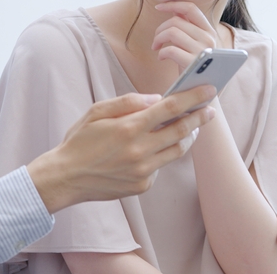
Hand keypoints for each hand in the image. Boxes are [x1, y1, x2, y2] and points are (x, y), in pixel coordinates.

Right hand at [27, 86, 217, 213]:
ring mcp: (143, 171)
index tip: (207, 90)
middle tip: (209, 109)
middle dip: (199, 117)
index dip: (192, 98)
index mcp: (129, 128)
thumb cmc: (80, 141)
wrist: (66, 177)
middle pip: (181, 130)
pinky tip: (157, 148)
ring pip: (176, 151)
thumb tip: (155, 99)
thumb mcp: (96, 112)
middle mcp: (140, 150)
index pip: (170, 108)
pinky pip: (160, 166)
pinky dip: (162, 154)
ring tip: (193, 127)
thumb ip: (127, 102)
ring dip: (188, 137)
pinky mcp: (142, 186)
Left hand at [152, 1, 219, 70]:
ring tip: (156, 47)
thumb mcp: (196, 45)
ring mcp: (202, 51)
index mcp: (210, 31)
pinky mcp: (193, 64)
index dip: (173, 4)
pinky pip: (170, 49)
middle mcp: (209, 38)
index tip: (158, 6)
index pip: (191, 8)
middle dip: (160, 29)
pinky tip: (161, 57)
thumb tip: (175, 8)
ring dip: (158, 38)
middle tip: (156, 41)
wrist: (203, 93)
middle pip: (176, 21)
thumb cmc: (196, 67)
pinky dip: (161, 52)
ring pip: (172, 32)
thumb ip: (189, 28)